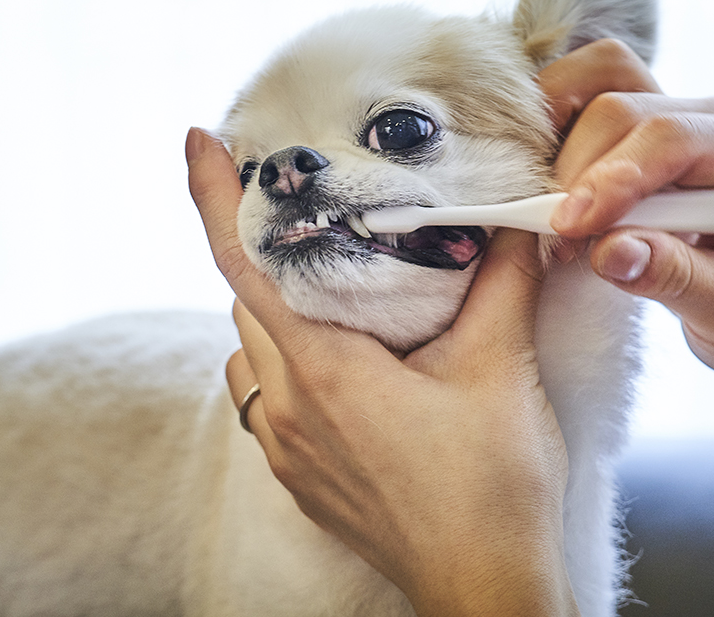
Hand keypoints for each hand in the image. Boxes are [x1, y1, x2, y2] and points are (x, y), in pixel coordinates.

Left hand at [186, 127, 580, 616]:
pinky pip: (268, 395)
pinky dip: (290, 356)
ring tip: (331, 281)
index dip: (211, 197)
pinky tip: (346, 356)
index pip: (244, 264)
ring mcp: (286, 448)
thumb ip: (503, 278)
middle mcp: (285, 408)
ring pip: (253, 349)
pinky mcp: (300, 476)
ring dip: (278, 308)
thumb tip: (516, 217)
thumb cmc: (493, 487)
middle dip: (267, 249)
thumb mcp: (500, 368)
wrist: (486, 589)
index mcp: (321, 370)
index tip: (197, 141)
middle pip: (247, 301)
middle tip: (306, 208)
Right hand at [539, 39, 713, 386]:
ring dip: (556, 144)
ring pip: (592, 91)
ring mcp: (673, 115)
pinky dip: (551, 132)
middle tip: (560, 243)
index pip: (670, 137)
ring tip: (554, 214)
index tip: (573, 229)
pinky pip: (581, 99)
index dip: (612, 178)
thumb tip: (610, 253)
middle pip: (621, 110)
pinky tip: (549, 188)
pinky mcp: (637, 131)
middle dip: (577, 173)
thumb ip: (677, 278)